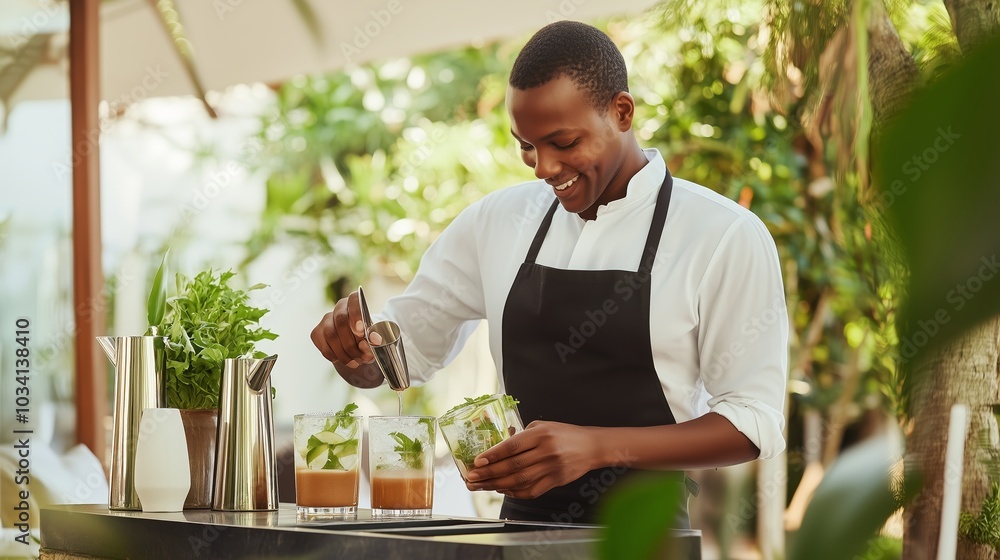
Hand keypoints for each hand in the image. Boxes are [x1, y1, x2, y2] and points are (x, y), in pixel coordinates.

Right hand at [310, 291, 382, 375]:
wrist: (357, 345)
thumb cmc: (367, 336)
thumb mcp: (374, 336)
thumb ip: (375, 337)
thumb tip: (374, 340)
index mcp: (354, 302)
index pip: (354, 300)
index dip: (356, 314)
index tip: (361, 331)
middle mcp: (338, 308)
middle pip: (340, 320)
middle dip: (351, 341)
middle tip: (362, 356)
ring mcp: (326, 320)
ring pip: (330, 335)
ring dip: (344, 353)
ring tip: (356, 362)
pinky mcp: (317, 333)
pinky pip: (324, 347)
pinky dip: (336, 357)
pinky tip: (347, 360)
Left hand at [464, 421, 598, 499]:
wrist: (592, 447)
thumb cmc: (565, 433)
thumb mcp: (543, 426)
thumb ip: (522, 435)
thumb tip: (499, 447)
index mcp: (541, 434)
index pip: (512, 446)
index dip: (493, 455)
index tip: (477, 462)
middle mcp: (546, 452)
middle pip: (512, 466)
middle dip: (489, 473)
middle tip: (472, 478)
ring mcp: (551, 468)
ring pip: (519, 480)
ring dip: (497, 484)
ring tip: (481, 486)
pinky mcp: (556, 481)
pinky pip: (531, 490)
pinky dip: (515, 492)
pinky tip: (502, 489)